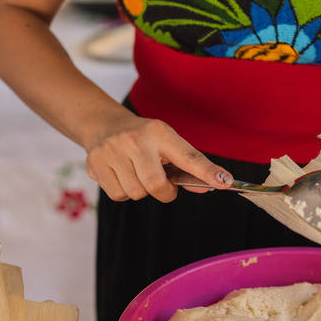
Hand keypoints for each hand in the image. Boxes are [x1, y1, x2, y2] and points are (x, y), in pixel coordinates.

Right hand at [84, 109, 233, 201]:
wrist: (104, 124)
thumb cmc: (144, 139)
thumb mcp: (168, 144)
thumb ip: (188, 166)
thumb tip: (209, 186)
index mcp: (161, 133)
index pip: (189, 156)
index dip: (207, 172)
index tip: (225, 183)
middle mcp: (135, 139)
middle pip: (156, 185)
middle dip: (162, 192)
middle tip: (161, 183)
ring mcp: (113, 150)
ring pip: (136, 193)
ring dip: (140, 191)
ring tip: (136, 173)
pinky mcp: (95, 163)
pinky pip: (118, 195)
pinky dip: (123, 192)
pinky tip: (121, 175)